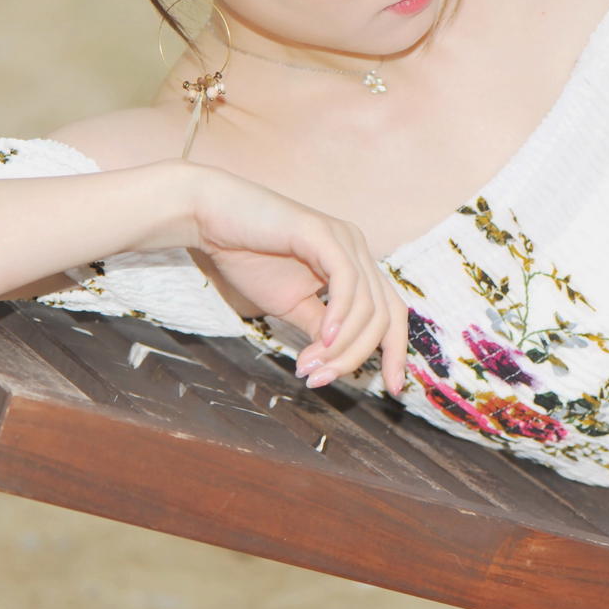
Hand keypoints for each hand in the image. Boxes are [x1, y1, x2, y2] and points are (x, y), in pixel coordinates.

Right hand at [189, 169, 408, 397]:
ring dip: (341, 345)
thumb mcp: (291, 305)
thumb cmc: (248, 258)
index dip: (397, 351)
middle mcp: (357, 249)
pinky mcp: (321, 232)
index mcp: (355, 265)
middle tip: (322, 382)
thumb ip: (319, 329)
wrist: (210, 219)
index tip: (394, 389)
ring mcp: (343, 238)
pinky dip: (340, 315)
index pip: (391, 312)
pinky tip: (324, 338)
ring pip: (367, 305)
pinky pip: (346, 280)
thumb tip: (337, 360)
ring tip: (309, 368)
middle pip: (385, 314)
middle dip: (360, 356)